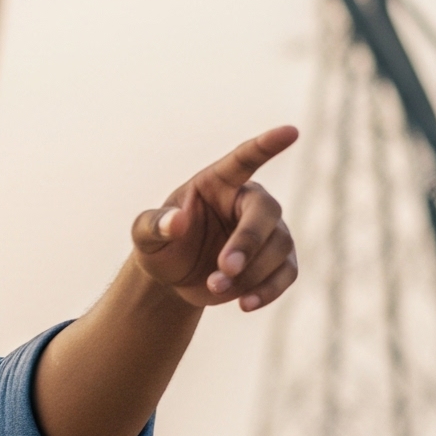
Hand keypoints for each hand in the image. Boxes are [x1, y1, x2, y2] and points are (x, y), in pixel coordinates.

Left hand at [130, 126, 297, 313]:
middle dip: (247, 243)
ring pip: (278, 247)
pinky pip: (287, 273)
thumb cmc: (160, 244)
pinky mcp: (278, 261)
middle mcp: (249, 202)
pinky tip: (245, 304)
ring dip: (249, 273)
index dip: (267, 145)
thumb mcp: (145, 235)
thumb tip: (175, 222)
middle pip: (266, 214)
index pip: (245, 159)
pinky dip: (268, 290)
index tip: (291, 131)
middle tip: (222, 268)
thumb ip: (153, 225)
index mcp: (219, 183)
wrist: (172, 277)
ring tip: (214, 287)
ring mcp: (269, 231)